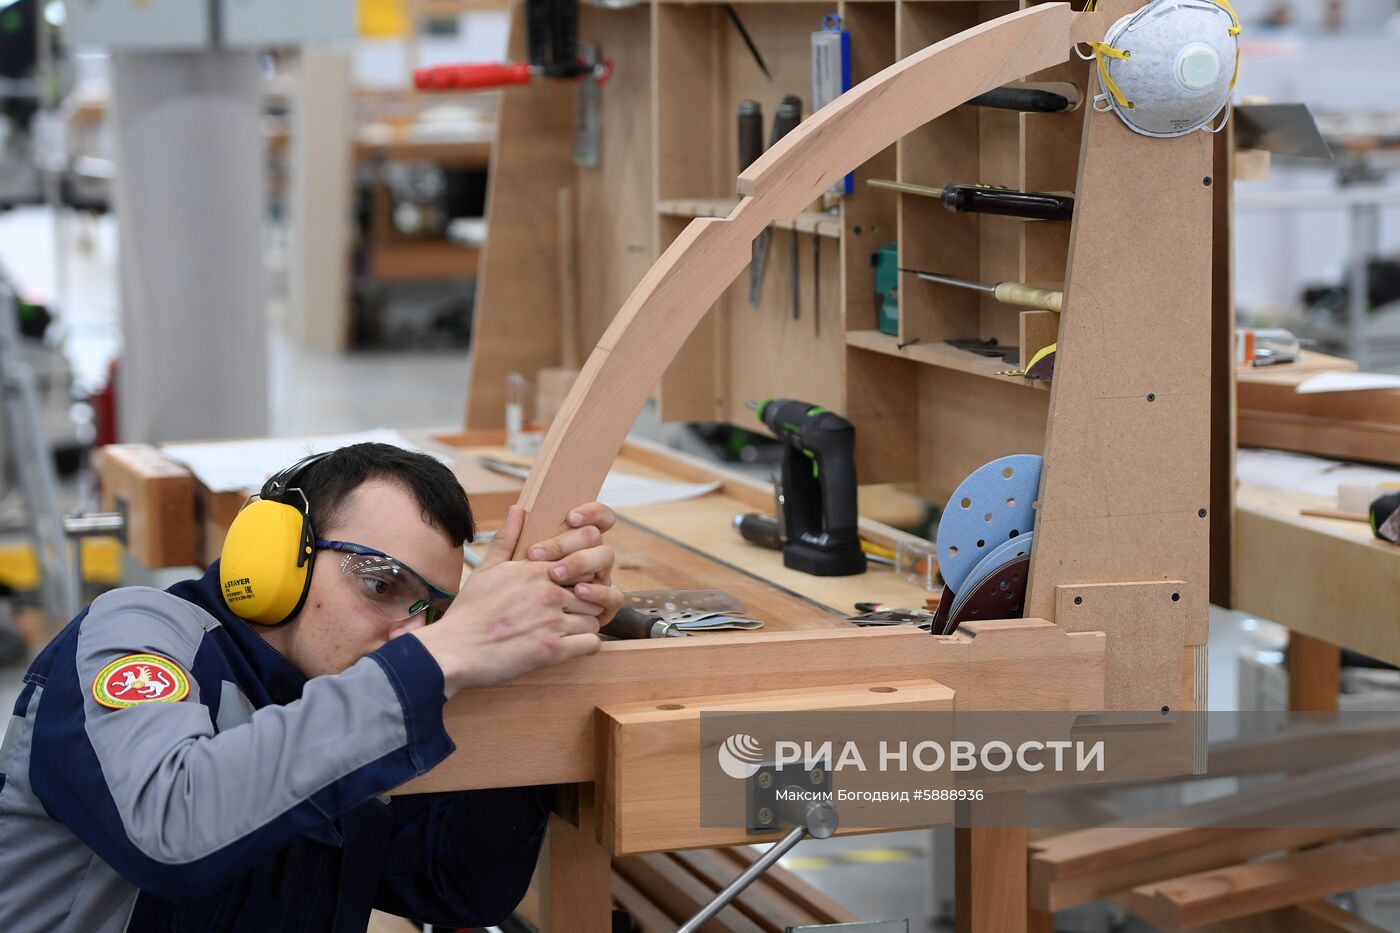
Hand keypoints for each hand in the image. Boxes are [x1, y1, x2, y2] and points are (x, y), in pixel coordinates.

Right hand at [413, 506, 603, 694]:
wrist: (454, 649)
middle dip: (587, 603)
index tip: (573, 588)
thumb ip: (508, 539)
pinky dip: (585, 646)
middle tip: (574, 612)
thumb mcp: (487, 569)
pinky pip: (591, 644)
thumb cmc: (469, 611)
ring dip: (585, 626)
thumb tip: (518, 509)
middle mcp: (549, 592)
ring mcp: (552, 621)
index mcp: (536, 570)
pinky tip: (570, 646)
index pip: (583, 564)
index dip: (581, 578)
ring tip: (569, 631)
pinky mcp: (553, 650)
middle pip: (593, 592)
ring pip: (595, 619)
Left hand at [506, 501, 622, 629]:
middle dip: (568, 542)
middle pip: (595, 537)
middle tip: (538, 554)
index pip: (597, 517)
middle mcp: (590, 558)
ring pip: (606, 559)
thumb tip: (516, 508)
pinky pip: (614, 595)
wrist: (512, 636)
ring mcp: (599, 581)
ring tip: (555, 573)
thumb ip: (509, 540)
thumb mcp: (503, 570)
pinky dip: (598, 592)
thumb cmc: (509, 599)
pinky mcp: (604, 607)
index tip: (570, 517)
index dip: (591, 512)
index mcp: (573, 544)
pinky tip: (579, 592)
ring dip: (581, 562)